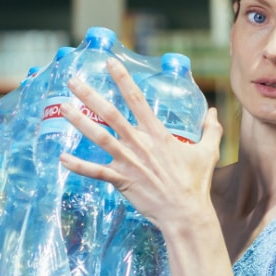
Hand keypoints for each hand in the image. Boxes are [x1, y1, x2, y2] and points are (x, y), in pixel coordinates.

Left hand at [61, 58, 222, 230]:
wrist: (185, 213)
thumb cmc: (196, 183)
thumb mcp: (208, 152)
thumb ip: (210, 130)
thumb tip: (213, 112)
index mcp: (158, 133)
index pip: (137, 99)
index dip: (122, 79)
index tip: (109, 62)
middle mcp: (140, 143)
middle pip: (110, 114)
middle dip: (90, 95)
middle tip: (73, 81)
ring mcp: (128, 161)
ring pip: (99, 137)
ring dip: (79, 122)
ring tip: (63, 107)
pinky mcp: (121, 180)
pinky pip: (95, 172)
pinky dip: (78, 165)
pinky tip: (62, 157)